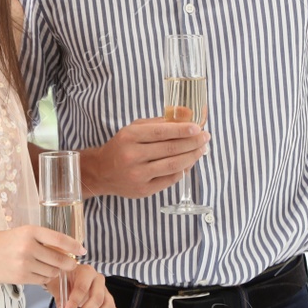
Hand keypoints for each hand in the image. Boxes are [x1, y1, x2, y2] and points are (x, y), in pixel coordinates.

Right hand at [0, 225, 82, 286]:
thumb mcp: (20, 233)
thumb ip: (40, 239)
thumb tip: (63, 249)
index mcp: (30, 231)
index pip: (60, 239)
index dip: (74, 246)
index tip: (83, 250)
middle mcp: (28, 247)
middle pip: (60, 259)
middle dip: (69, 263)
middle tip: (71, 264)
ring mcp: (25, 264)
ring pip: (52, 271)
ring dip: (55, 271)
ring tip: (48, 267)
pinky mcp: (21, 278)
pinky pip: (42, 280)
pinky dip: (44, 278)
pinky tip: (38, 273)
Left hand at [49, 263, 116, 307]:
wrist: (68, 278)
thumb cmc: (63, 280)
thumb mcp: (57, 285)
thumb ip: (60, 299)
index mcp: (86, 271)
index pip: (82, 288)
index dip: (74, 303)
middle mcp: (98, 279)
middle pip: (97, 298)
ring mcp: (106, 290)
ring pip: (108, 306)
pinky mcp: (109, 300)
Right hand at [81, 108, 208, 198]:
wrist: (101, 172)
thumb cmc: (121, 147)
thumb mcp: (133, 129)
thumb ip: (158, 123)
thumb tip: (185, 118)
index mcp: (129, 137)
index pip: (161, 132)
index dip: (182, 130)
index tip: (198, 128)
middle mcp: (132, 156)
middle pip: (170, 149)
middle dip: (192, 143)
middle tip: (205, 138)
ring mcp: (138, 175)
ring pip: (173, 166)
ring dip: (192, 157)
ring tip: (201, 150)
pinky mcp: (143, 190)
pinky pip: (170, 180)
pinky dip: (183, 171)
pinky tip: (189, 163)